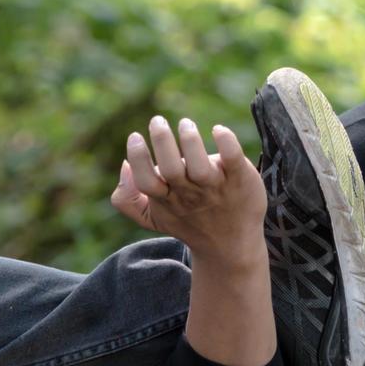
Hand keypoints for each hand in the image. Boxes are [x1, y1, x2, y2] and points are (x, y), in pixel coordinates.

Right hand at [112, 115, 265, 261]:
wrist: (232, 244)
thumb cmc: (188, 221)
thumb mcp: (153, 218)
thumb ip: (128, 199)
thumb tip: (124, 166)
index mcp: (166, 200)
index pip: (147, 182)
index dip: (138, 160)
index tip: (135, 136)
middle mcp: (189, 194)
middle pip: (172, 170)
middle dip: (163, 142)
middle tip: (157, 121)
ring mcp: (215, 187)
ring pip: (200, 167)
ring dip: (190, 142)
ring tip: (185, 124)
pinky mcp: (239, 179)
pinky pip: (233, 159)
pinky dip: (226, 142)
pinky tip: (218, 130)